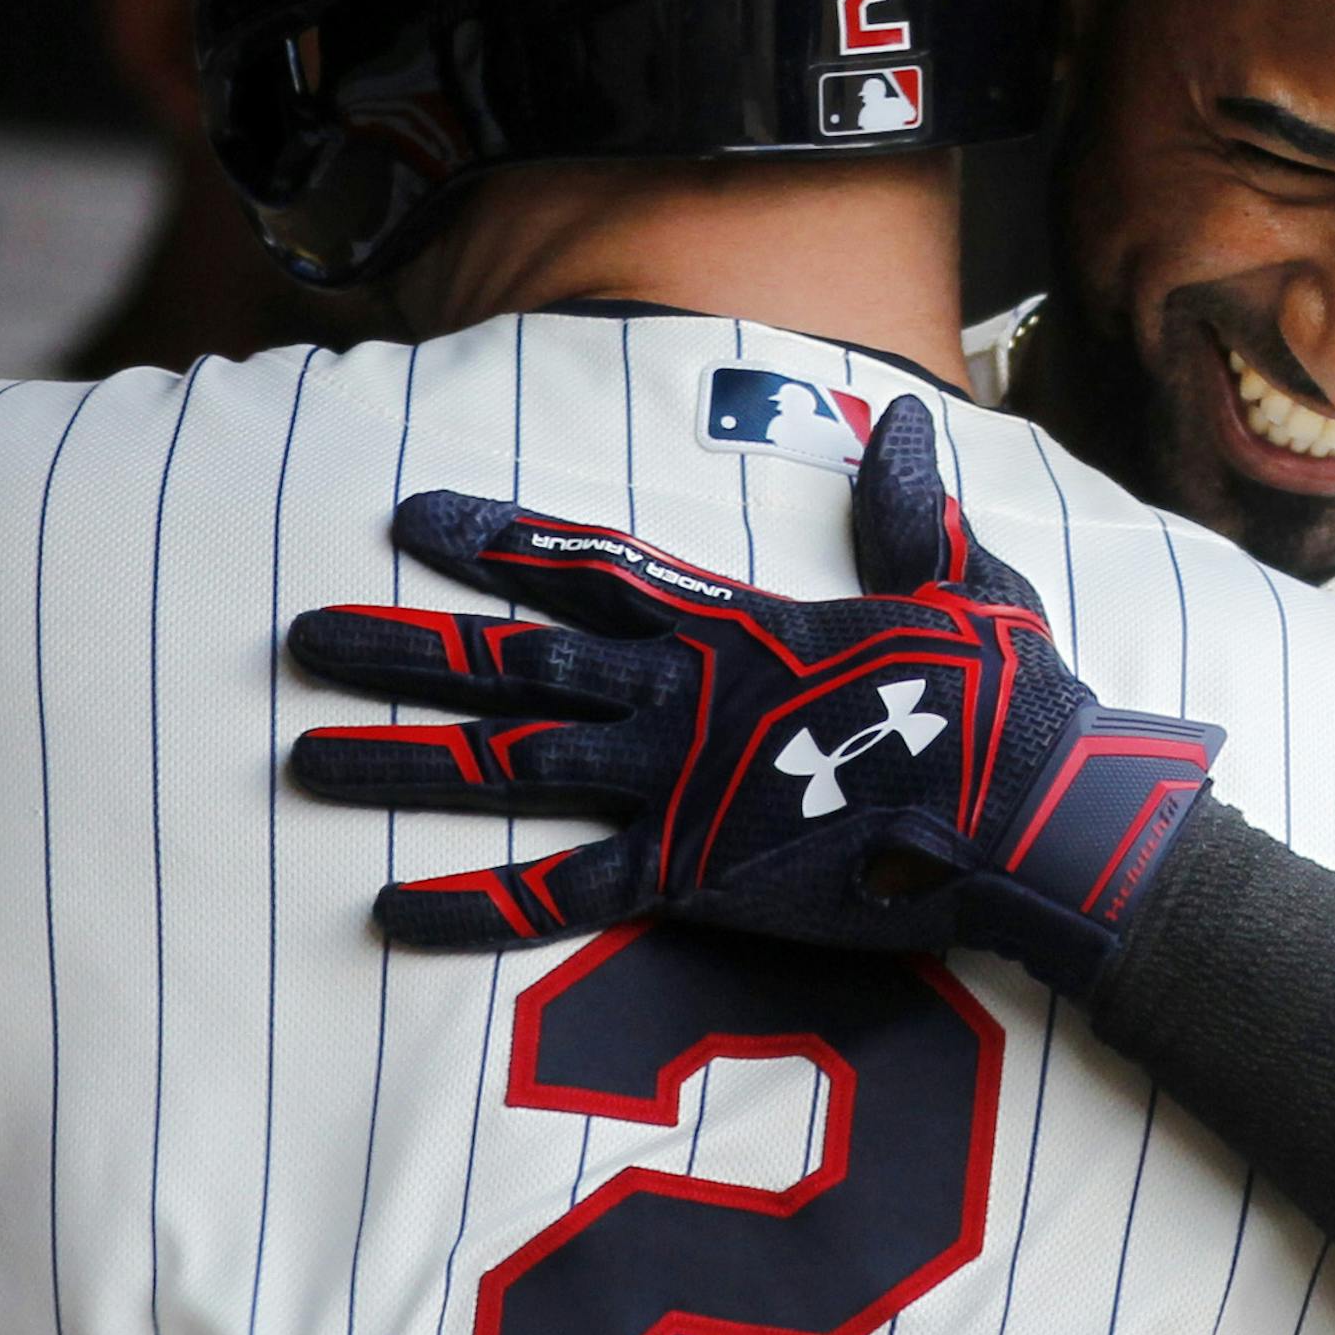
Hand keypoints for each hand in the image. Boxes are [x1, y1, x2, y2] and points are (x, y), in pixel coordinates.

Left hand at [290, 396, 1221, 995]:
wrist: (1032, 812)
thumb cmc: (1002, 694)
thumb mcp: (957, 577)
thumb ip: (905, 509)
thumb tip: (900, 420)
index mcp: (733, 623)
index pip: (589, 566)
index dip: (498, 538)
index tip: (413, 515)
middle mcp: (680, 696)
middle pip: (514, 661)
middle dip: (404, 645)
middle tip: (302, 634)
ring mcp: (676, 786)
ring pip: (508, 765)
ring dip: (404, 759)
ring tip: (303, 757)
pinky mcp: (689, 877)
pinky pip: (558, 896)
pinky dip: (473, 907)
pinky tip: (388, 915)